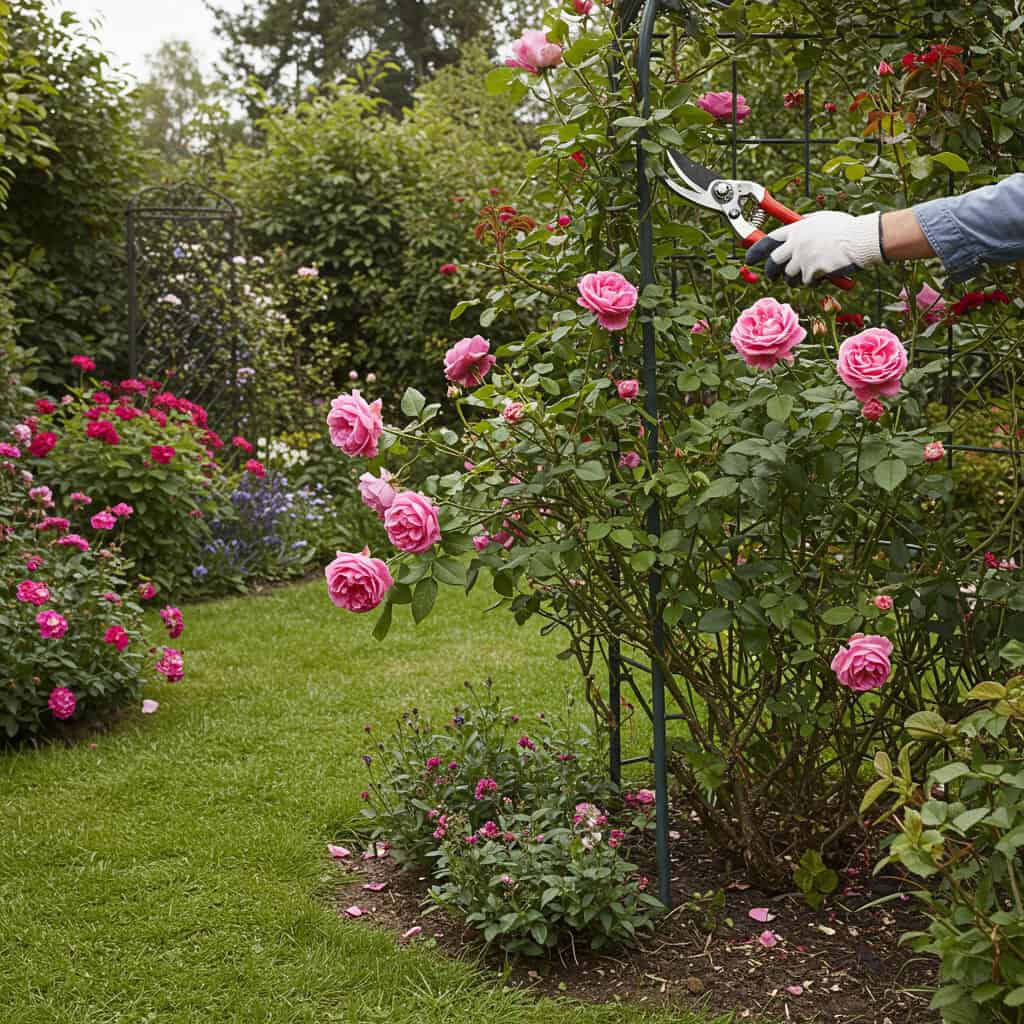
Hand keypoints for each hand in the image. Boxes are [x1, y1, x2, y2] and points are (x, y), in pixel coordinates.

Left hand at [745, 211, 882, 284]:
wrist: (861, 238)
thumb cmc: (845, 228)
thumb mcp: (820, 219)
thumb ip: (803, 226)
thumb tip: (794, 230)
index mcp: (796, 230)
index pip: (767, 241)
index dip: (755, 252)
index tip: (749, 259)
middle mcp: (796, 245)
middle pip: (772, 264)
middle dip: (771, 272)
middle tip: (773, 276)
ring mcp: (803, 260)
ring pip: (789, 277)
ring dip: (795, 278)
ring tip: (809, 271)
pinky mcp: (812, 273)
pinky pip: (806, 282)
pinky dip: (813, 281)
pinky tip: (824, 272)